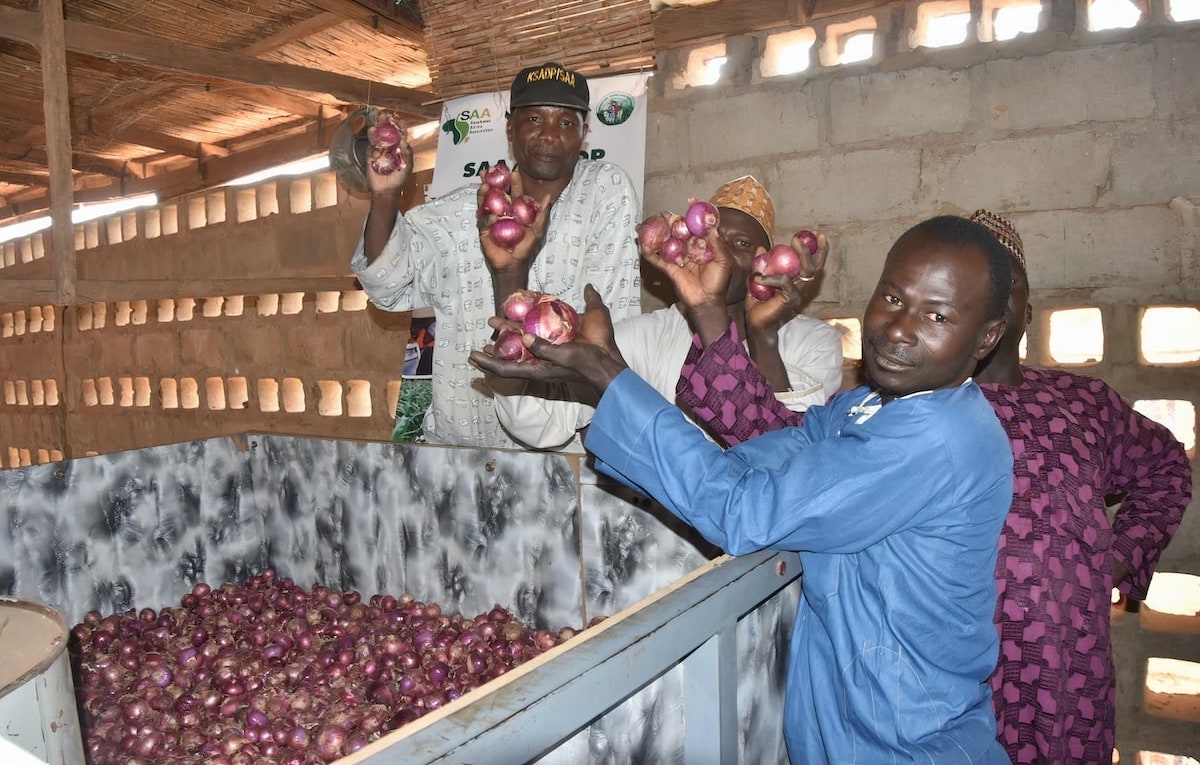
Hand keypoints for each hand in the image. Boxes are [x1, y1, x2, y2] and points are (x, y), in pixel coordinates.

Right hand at [365, 111, 412, 193]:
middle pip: (387, 132)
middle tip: (385, 115)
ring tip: (377, 123)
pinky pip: (371, 148)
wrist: (387, 190)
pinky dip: (372, 144)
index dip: (399, 127)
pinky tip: (374, 140)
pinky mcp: (370, 156)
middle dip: (386, 123)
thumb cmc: (399, 179)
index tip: (400, 120)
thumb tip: (404, 141)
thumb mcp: (407, 166)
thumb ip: (407, 154)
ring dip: (377, 129)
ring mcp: (379, 151)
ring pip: (377, 137)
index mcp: (399, 148)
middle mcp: (389, 147)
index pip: (399, 134)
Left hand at [469, 285, 628, 394]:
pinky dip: (530, 322)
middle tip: (485, 328)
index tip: (472, 356)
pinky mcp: (558, 340)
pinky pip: (539, 331)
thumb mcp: (564, 357)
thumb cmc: (585, 364)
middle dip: (495, 344)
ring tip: (497, 319)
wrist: (607, 364)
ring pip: (522, 340)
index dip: (487, 363)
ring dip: (509, 330)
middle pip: (510, 353)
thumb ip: (544, 348)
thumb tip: (524, 337)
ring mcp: (548, 350)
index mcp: (537, 369)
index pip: (505, 368)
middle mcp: (539, 360)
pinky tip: (525, 311)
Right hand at [479, 168, 552, 275]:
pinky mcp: (484, 230)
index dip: (513, 182)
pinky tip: (494, 218)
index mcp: (515, 210)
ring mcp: (491, 219)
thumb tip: (548, 196)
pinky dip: (489, 218)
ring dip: (484, 193)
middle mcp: (502, 212)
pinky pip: (484, 221)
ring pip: (485, 203)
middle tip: (491, 171)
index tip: (513, 172)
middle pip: (496, 193)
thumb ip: (542, 213)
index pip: (513, 192)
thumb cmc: (526, 248)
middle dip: (493, 182)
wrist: (513, 264)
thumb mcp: (538, 230)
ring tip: (485, 185)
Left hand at [746, 230, 829, 333]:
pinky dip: (772, 276)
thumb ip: (761, 264)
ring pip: (807, 270)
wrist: (755, 322)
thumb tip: (761, 248)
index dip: (817, 249)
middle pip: (815, 265)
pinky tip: (760, 277)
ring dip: (802, 254)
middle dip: (816, 248)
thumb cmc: (758, 302)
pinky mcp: (791, 299)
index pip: (811, 263)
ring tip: (795, 241)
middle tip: (811, 235)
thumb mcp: (758, 278)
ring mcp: (798, 293)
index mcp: (795, 280)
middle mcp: (800, 286)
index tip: (817, 234)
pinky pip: (785, 282)